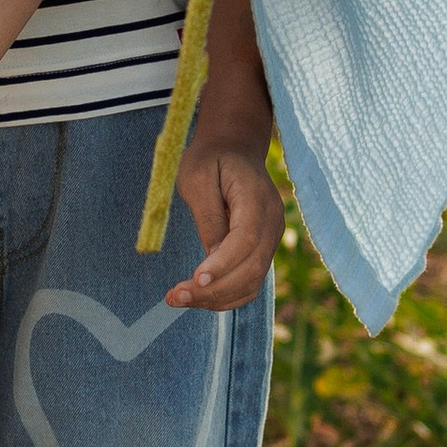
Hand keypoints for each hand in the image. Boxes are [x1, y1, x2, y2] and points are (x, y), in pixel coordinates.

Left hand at [168, 132, 282, 310]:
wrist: (234, 148)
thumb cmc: (211, 159)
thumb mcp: (197, 177)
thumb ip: (208, 216)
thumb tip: (211, 256)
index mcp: (258, 199)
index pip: (246, 239)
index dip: (223, 263)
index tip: (196, 279)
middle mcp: (272, 222)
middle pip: (251, 268)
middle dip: (214, 289)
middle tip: (175, 297)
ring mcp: (271, 238)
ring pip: (252, 281)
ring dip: (217, 298)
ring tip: (179, 299)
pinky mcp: (262, 249)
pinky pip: (250, 280)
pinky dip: (226, 295)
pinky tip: (198, 296)